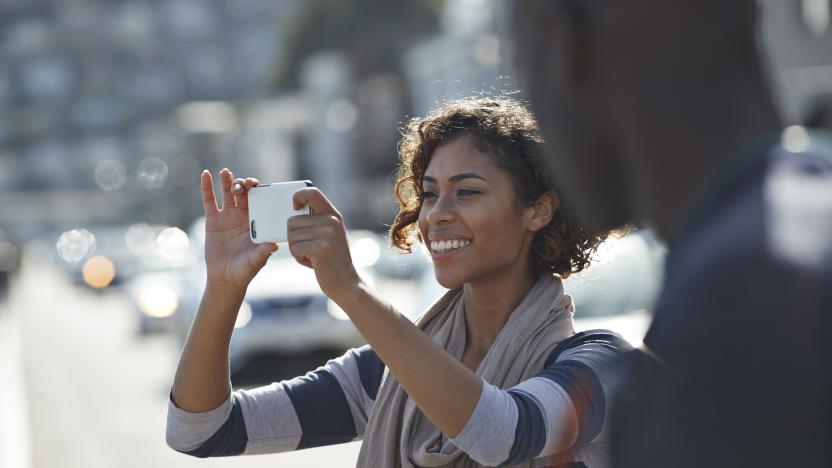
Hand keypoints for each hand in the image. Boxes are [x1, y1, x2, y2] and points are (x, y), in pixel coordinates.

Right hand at [200, 169, 277, 288]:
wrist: (225, 278)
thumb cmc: (245, 270)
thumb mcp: (256, 261)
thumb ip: (263, 252)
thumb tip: (274, 245)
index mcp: (256, 221)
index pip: (259, 200)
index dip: (258, 190)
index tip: (256, 185)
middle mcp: (243, 216)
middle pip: (244, 193)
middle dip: (244, 185)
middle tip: (243, 183)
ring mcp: (227, 217)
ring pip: (227, 193)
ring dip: (227, 181)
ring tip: (226, 172)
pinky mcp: (212, 220)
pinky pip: (209, 201)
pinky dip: (207, 187)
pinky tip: (205, 174)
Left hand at [287, 188, 360, 300]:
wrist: (346, 282)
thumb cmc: (333, 259)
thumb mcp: (330, 234)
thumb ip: (317, 221)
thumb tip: (291, 212)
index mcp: (333, 214)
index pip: (312, 192)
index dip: (298, 196)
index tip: (294, 207)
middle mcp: (330, 221)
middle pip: (292, 221)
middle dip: (294, 237)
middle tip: (308, 248)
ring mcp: (326, 234)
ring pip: (291, 236)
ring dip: (296, 249)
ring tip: (311, 256)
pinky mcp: (320, 248)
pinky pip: (294, 248)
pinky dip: (298, 258)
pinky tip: (312, 262)